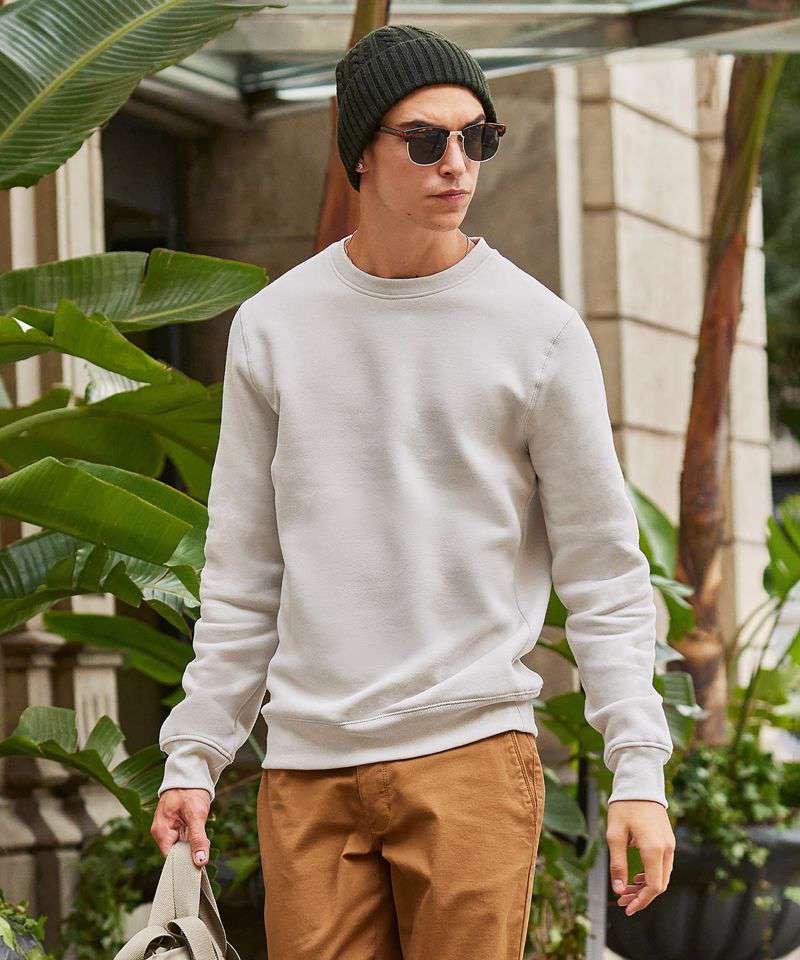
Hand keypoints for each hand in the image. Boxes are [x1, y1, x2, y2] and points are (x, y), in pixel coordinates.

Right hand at [151, 788, 211, 866]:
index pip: (171, 859)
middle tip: (205, 848)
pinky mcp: (175, 824)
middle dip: (191, 852)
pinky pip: (184, 837)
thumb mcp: (196, 815)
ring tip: (202, 836)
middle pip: (176, 853)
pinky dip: (193, 837)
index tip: (200, 864)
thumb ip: (198, 839)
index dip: (185, 863)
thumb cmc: (191, 791)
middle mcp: (161, 832)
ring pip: (182, 846)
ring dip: (194, 844)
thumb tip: (200, 862)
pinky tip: (200, 832)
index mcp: (161, 832)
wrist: (191, 772)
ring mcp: (168, 828)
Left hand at [607, 799, 674, 915]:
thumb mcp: (614, 835)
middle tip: (622, 901)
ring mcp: (670, 845)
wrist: (640, 784)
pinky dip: (651, 875)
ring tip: (626, 890)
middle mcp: (667, 849)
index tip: (626, 908)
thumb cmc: (624, 807)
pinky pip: (663, 866)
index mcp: (654, 849)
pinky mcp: (668, 840)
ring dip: (645, 887)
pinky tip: (636, 876)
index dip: (641, 901)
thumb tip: (619, 890)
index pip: (653, 887)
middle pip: (659, 885)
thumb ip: (618, 864)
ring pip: (662, 876)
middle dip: (641, 896)